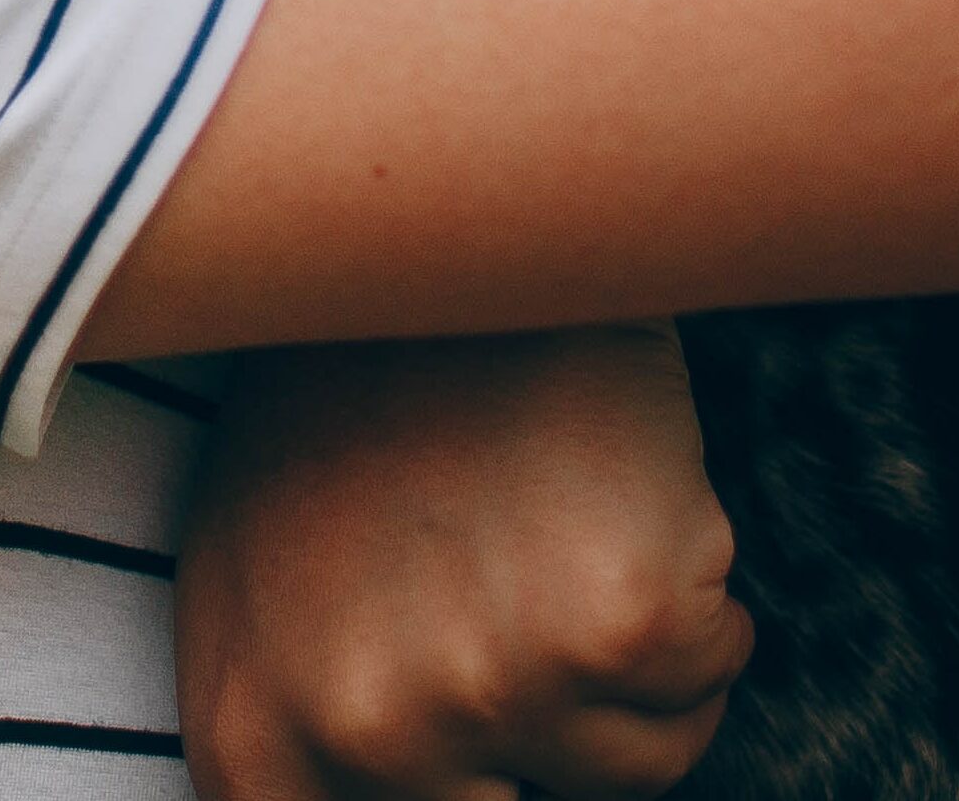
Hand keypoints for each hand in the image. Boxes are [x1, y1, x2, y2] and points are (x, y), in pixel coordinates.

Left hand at [177, 326, 754, 800]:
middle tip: (529, 608)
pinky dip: (703, 597)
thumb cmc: (348, 385)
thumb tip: (373, 790)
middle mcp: (365, 735)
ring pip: (637, 759)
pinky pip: (708, 674)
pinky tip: (630, 486)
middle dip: (546, 734)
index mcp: (255, 732)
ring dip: (634, 663)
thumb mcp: (250, 566)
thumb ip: (295, 719)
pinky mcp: (618, 627)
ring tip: (569, 518)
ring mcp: (491, 686)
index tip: (497, 759)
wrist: (443, 216)